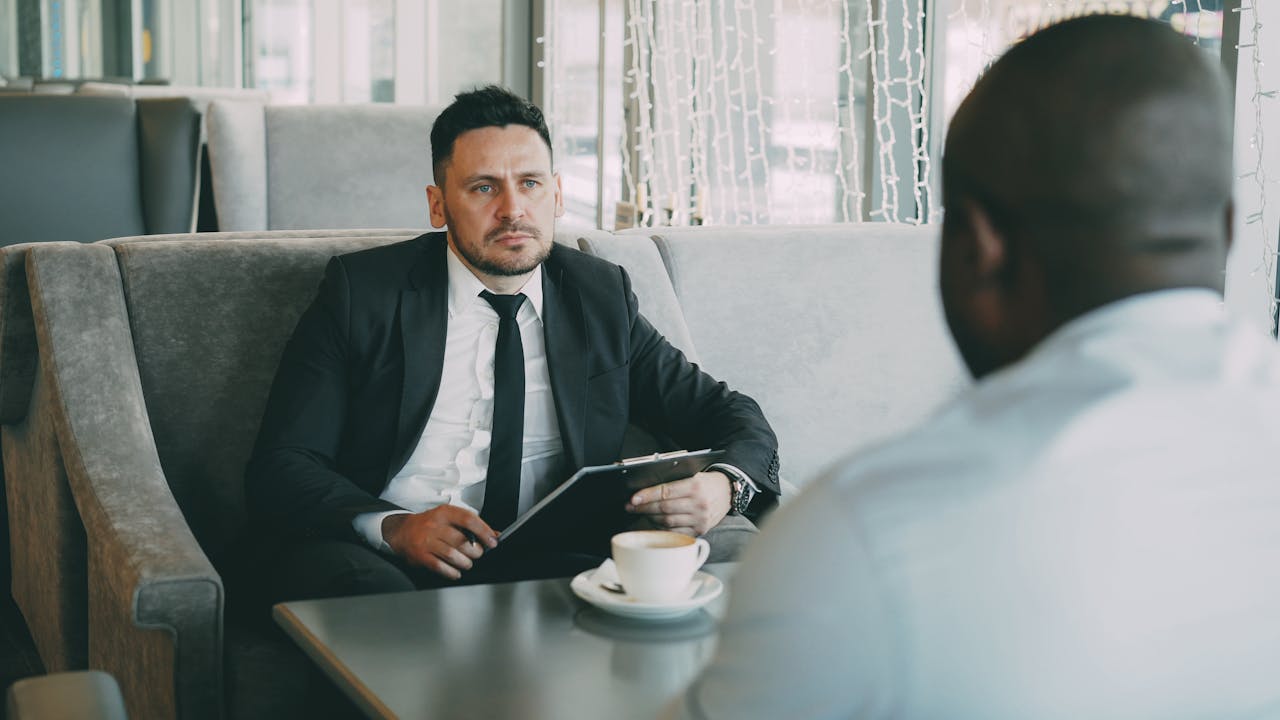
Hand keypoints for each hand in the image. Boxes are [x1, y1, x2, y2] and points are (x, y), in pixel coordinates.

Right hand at [382, 506, 498, 579]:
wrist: (402, 531)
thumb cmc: (430, 525)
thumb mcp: (449, 518)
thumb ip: (471, 526)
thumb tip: (494, 535)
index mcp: (445, 513)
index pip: (469, 519)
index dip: (484, 531)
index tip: (493, 542)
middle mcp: (435, 525)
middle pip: (462, 540)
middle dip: (475, 551)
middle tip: (477, 554)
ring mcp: (426, 541)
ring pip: (453, 555)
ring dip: (465, 563)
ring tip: (467, 563)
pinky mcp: (421, 556)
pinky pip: (440, 567)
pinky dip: (452, 572)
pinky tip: (455, 571)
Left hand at [625, 470, 731, 535]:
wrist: (729, 492)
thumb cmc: (707, 482)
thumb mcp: (694, 475)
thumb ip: (674, 482)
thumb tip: (648, 490)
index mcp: (695, 486)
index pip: (666, 492)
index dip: (647, 496)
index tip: (633, 498)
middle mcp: (698, 504)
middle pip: (664, 508)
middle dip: (644, 508)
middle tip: (631, 507)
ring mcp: (700, 519)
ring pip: (668, 522)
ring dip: (651, 518)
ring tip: (642, 513)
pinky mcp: (700, 530)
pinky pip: (676, 532)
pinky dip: (662, 529)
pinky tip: (655, 523)